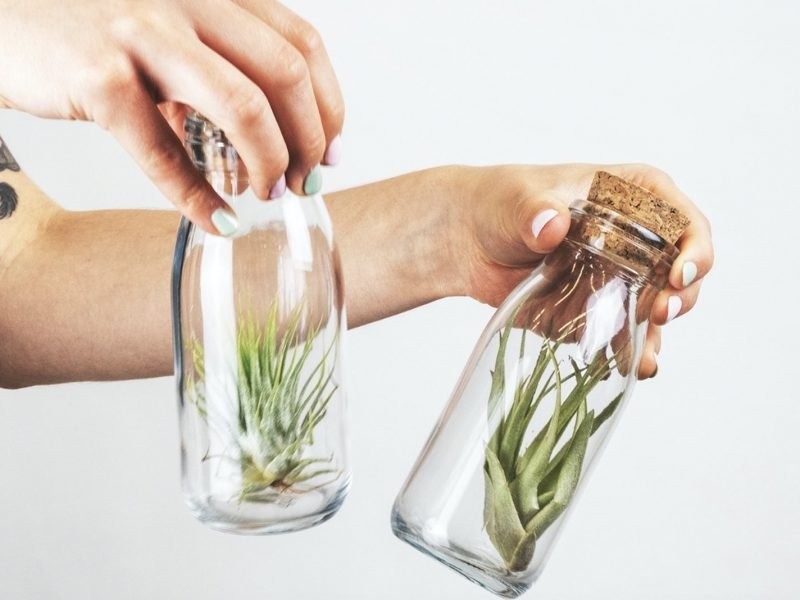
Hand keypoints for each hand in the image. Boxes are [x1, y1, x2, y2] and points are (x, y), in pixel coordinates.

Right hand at [0, 0, 343, 233]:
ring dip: (269, 162)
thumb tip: (271, 136)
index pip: (302, 45)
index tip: (333, 152)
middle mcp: (186, 0)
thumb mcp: (167, 31)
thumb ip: (218, 65)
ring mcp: (142, 33)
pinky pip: (166, 153)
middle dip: (310, 141)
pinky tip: (219, 223)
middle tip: (305, 182)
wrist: (1, 14)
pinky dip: (199, 199)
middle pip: (286, 74)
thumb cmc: (90, 30)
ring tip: (266, 194)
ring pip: (243, 105)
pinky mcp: (99, 76)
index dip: (329, 106)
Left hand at [453, 164, 713, 379]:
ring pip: (657, 308)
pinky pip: (623, 334)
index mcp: (632, 197)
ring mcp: (618, 279)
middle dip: (681, 296)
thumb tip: (552, 226)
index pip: (683, 220)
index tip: (679, 273)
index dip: (694, 247)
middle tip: (660, 313)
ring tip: (645, 357)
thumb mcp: (517, 199)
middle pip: (681, 271)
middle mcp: (635, 240)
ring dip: (657, 333)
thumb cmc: (500, 202)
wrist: (467, 240)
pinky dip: (629, 352)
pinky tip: (629, 368)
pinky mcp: (596, 311)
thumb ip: (535, 211)